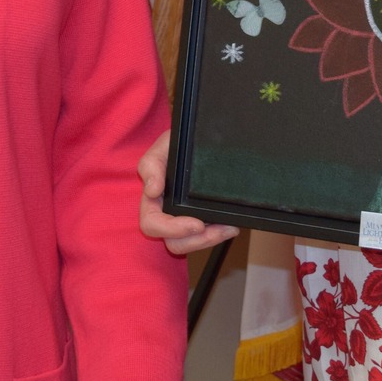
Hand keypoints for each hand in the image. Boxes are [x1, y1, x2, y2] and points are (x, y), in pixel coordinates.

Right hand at [138, 130, 235, 254]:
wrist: (200, 137)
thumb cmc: (178, 142)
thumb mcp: (163, 146)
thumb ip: (151, 165)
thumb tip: (151, 191)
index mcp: (153, 199)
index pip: (152, 224)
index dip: (172, 230)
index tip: (197, 224)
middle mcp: (167, 213)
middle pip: (174, 243)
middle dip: (197, 241)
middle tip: (219, 230)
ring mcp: (185, 218)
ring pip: (192, 243)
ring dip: (212, 240)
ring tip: (230, 227)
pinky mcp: (201, 219)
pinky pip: (207, 237)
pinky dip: (219, 234)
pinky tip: (231, 225)